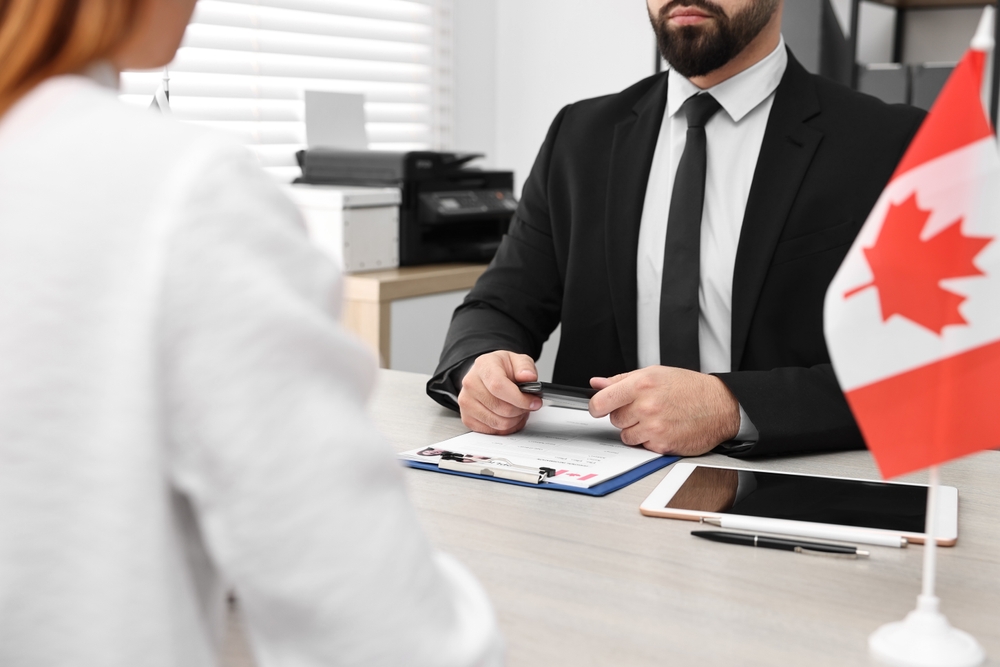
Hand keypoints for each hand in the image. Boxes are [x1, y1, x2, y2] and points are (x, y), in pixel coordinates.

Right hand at [457, 351, 541, 434]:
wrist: (486, 376)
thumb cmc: (502, 369)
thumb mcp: (518, 360)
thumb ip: (525, 367)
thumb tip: (529, 377)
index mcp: (483, 366)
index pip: (498, 386)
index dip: (519, 398)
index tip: (534, 402)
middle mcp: (470, 384)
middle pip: (500, 407)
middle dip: (520, 410)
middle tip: (528, 405)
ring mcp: (466, 402)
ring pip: (498, 422)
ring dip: (514, 420)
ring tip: (519, 410)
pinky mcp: (467, 418)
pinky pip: (492, 431)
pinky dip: (506, 427)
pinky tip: (509, 417)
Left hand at [588, 366, 740, 455]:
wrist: (720, 406)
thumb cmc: (690, 388)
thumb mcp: (655, 373)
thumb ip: (622, 380)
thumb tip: (597, 383)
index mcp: (642, 384)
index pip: (601, 402)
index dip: (596, 406)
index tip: (598, 408)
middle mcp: (646, 406)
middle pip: (614, 419)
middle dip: (625, 415)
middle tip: (644, 408)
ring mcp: (654, 427)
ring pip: (626, 436)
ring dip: (636, 430)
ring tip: (656, 418)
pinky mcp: (662, 445)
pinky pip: (642, 446)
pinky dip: (650, 440)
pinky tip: (665, 428)